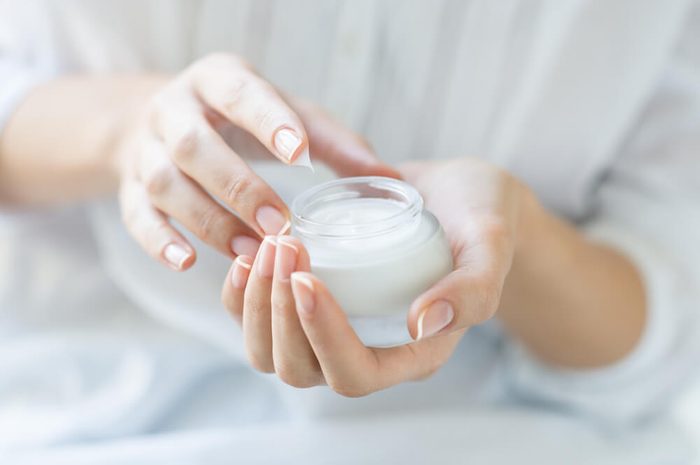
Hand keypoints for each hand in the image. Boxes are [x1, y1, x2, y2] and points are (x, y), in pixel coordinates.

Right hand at [114, 53, 397, 270]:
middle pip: (195, 145)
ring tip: (250, 252)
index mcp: (217, 80)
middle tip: (279, 224)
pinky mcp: (130, 188)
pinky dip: (159, 242)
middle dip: (238, 185)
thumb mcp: (284, 114)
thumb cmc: (240, 119)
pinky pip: (136, 215)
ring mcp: (146, 149)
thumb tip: (390, 180)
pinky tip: (188, 263)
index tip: (299, 154)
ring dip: (208, 220)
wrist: (162, 120)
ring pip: (166, 184)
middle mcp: (174, 110)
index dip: (267, 121)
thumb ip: (333, 143)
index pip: (240, 94)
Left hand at [220, 157, 535, 395]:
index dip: (322, 336)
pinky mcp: (313, 302)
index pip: (354, 373)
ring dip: (257, 303)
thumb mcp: (491, 244)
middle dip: (280, 313)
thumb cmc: (481, 219)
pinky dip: (243, 295)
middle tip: (284, 246)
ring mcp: (334, 328)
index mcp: (413, 354)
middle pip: (300, 368)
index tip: (307, 276)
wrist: (458, 197)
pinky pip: (260, 318)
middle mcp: (368, 350)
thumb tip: (424, 323)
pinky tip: (248, 255)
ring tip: (267, 246)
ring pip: (271, 351)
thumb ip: (473, 288)